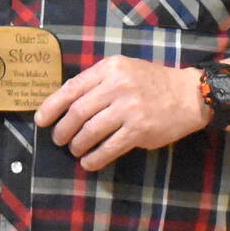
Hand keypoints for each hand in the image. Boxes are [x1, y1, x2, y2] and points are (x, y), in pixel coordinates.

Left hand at [34, 58, 207, 171]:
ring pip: (90, 131)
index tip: (41, 120)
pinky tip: (89, 162)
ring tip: (75, 150)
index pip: (72, 88)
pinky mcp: (139, 130)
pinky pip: (108, 148)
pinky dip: (94, 158)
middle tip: (59, 139)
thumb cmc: (151, 82)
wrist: (189, 95)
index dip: (52, 106)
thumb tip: (66, 103)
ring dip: (77, 145)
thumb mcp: (123, 70)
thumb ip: (97, 82)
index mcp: (110, 68)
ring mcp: (129, 108)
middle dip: (63, 129)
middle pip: (77, 112)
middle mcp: (117, 86)